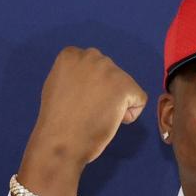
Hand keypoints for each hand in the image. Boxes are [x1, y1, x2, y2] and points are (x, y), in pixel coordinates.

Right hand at [14, 46, 149, 195]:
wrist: (61, 141)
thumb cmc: (56, 120)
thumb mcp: (57, 85)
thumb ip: (73, 75)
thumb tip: (88, 78)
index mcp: (71, 54)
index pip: (92, 67)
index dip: (89, 87)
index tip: (79, 101)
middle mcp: (91, 55)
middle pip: (110, 74)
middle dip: (105, 91)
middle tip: (89, 110)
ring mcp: (110, 69)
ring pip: (124, 86)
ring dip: (116, 102)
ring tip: (97, 116)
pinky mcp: (125, 85)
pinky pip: (139, 99)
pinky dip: (130, 114)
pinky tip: (111, 120)